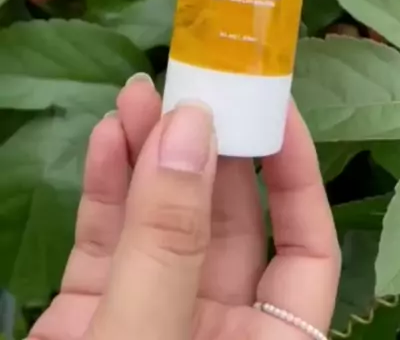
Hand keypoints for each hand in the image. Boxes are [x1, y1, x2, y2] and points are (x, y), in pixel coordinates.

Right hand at [29, 76, 339, 339]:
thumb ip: (168, 246)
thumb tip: (191, 133)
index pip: (308, 249)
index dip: (297, 175)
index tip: (274, 108)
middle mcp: (214, 331)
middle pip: (227, 220)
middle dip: (209, 147)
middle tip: (193, 84)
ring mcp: (149, 317)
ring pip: (162, 218)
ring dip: (152, 152)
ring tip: (140, 94)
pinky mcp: (91, 315)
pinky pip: (107, 237)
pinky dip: (107, 184)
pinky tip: (108, 138)